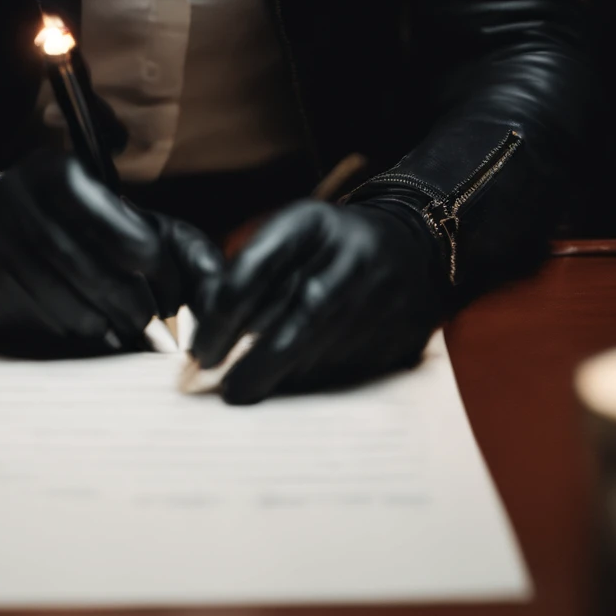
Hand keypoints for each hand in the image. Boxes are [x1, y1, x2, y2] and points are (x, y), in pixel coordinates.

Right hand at [0, 149, 221, 354]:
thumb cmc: (61, 220)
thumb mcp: (113, 209)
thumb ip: (172, 238)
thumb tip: (220, 284)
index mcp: (64, 175)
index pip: (137, 242)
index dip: (167, 280)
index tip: (178, 299)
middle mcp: (29, 205)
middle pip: (112, 284)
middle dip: (143, 313)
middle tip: (157, 327)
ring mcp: (4, 247)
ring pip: (83, 312)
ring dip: (113, 329)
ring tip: (123, 326)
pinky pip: (53, 327)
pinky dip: (80, 334)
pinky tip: (86, 324)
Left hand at [190, 200, 442, 404]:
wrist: (414, 246)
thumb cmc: (331, 244)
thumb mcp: (291, 235)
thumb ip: (250, 270)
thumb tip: (208, 323)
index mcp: (312, 225)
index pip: (252, 274)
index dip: (220, 319)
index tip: (201, 349)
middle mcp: (349, 262)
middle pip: (290, 330)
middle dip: (251, 368)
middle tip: (225, 390)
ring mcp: (379, 304)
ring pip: (313, 359)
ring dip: (278, 377)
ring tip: (252, 384)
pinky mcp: (397, 339)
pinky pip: (340, 372)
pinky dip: (310, 380)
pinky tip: (294, 377)